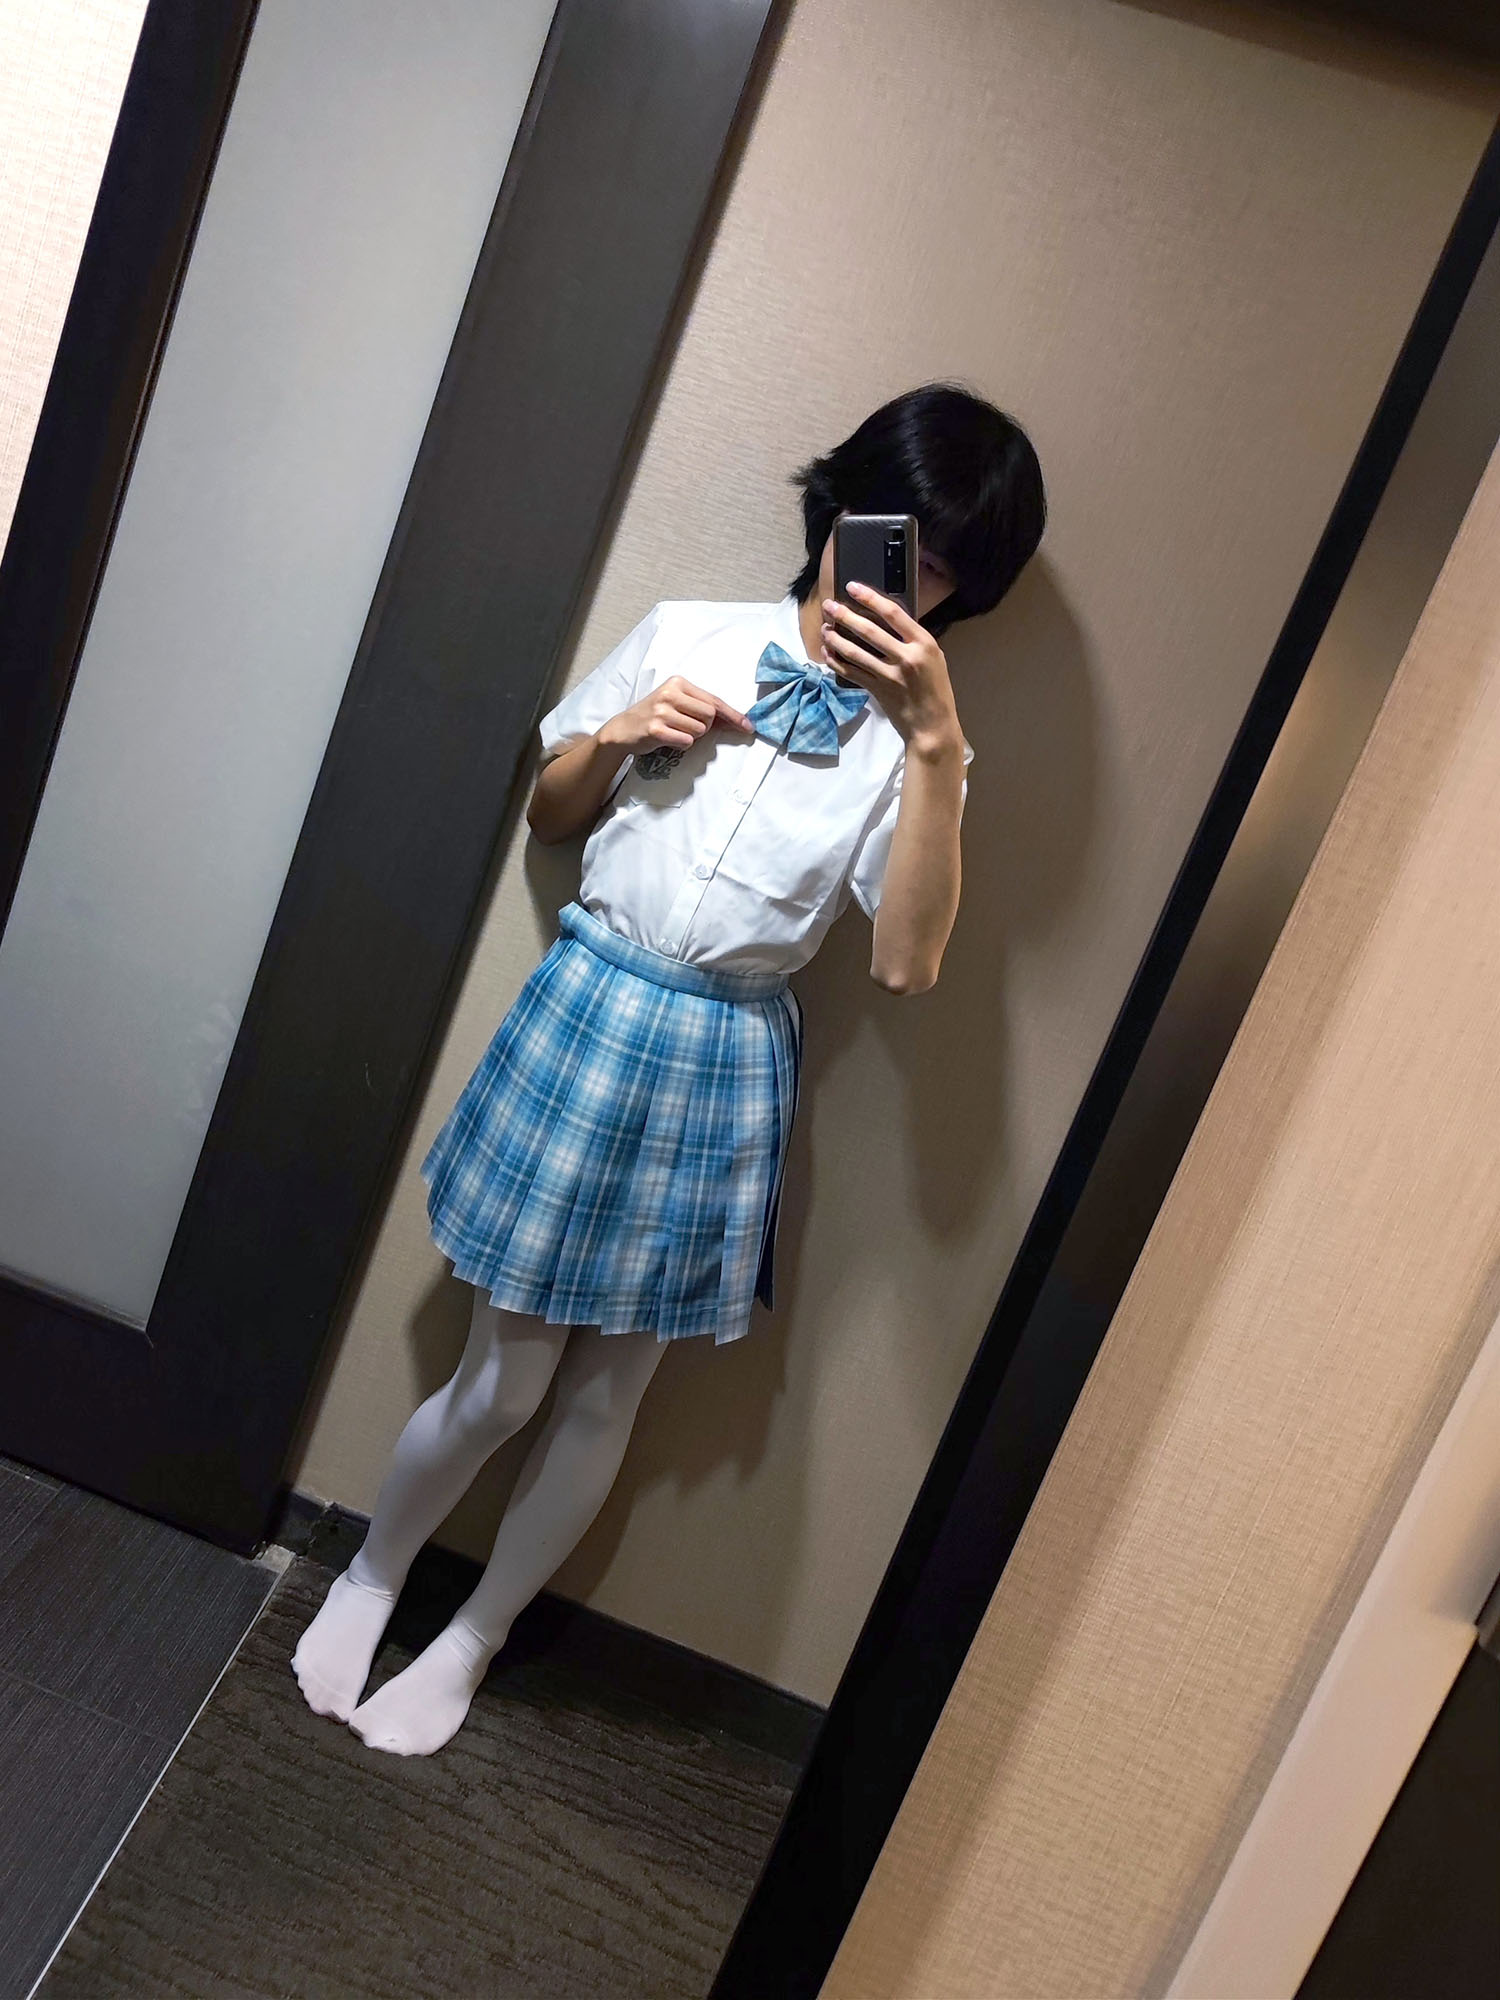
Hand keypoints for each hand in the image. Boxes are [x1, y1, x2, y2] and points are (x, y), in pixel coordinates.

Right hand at [601, 675, 753, 756]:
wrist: (623, 729)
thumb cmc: (655, 716)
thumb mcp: (676, 704)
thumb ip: (702, 709)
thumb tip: (734, 721)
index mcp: (678, 683)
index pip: (713, 700)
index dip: (732, 715)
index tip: (747, 726)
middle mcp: (670, 693)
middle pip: (710, 716)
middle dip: (705, 727)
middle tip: (686, 726)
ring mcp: (662, 711)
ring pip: (699, 730)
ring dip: (691, 736)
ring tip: (673, 731)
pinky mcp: (656, 729)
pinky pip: (686, 741)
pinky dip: (681, 744)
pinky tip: (667, 739)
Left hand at [821, 584, 961, 751]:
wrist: (933, 725)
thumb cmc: (935, 690)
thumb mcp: (933, 658)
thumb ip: (912, 640)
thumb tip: (886, 621)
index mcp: (924, 643)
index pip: (893, 613)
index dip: (870, 597)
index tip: (853, 587)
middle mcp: (907, 657)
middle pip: (869, 630)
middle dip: (845, 615)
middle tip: (829, 605)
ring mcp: (890, 675)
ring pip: (855, 651)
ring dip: (836, 638)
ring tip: (824, 628)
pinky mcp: (877, 689)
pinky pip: (851, 672)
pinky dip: (837, 661)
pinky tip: (828, 652)